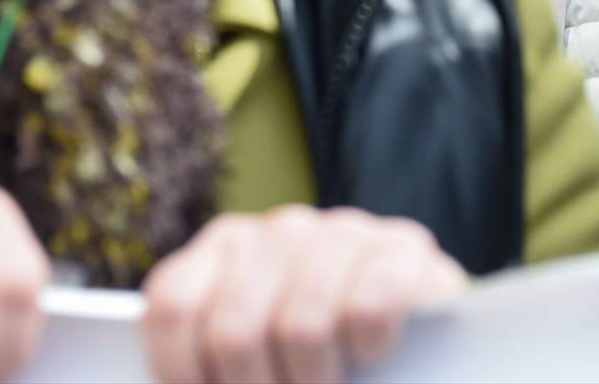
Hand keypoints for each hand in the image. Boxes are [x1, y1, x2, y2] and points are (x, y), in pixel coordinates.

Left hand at [140, 206, 465, 383]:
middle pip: (233, 330)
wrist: (426, 340)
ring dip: (315, 379)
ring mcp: (345, 231)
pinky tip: (373, 355)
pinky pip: (367, 309)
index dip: (182, 373)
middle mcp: (281, 229)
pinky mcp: (404, 249)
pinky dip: (369, 350)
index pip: (172, 306)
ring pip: (301, 326)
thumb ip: (214, 354)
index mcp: (226, 249)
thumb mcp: (255, 354)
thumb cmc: (320, 358)